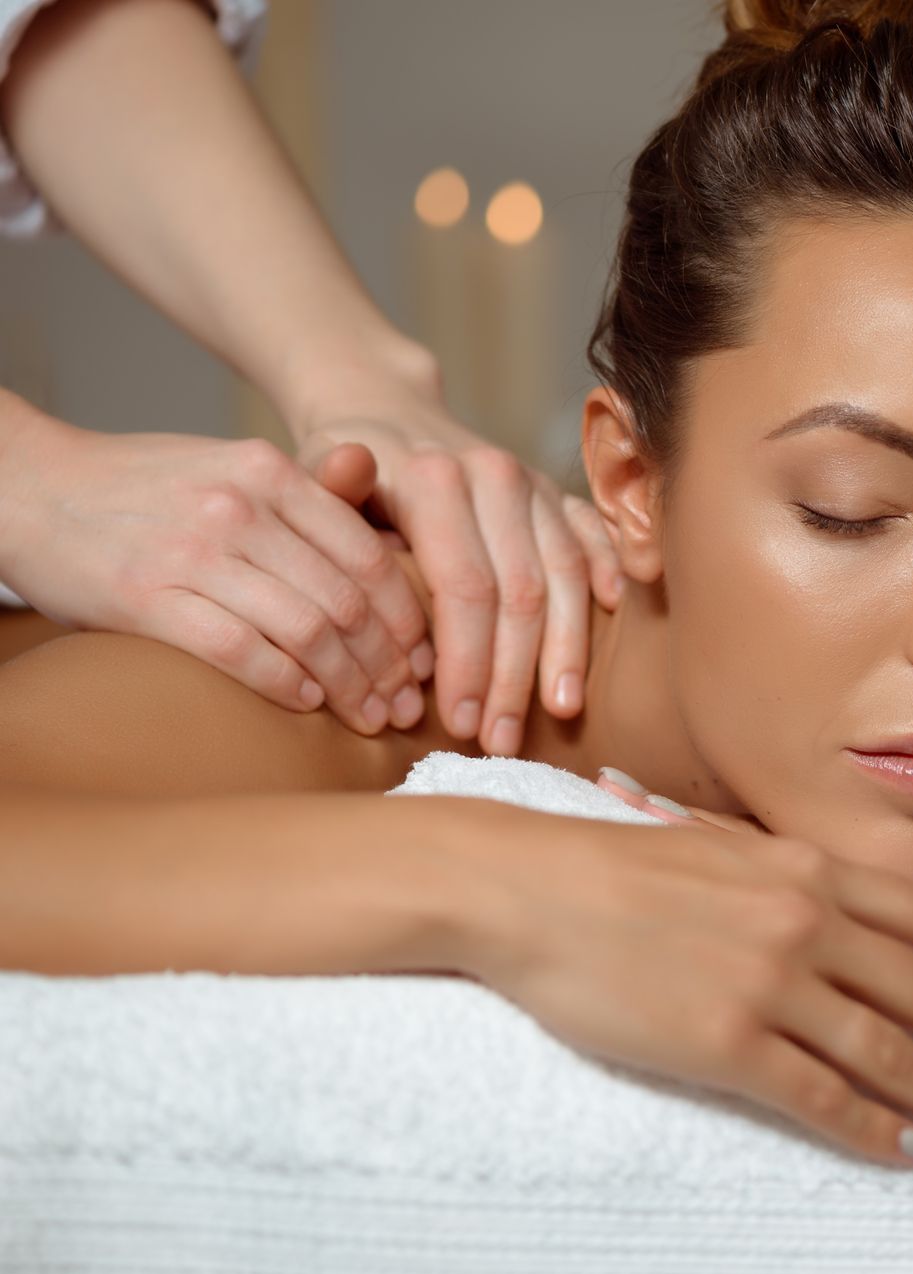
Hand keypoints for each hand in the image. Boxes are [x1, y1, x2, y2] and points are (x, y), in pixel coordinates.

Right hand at [0, 395, 428, 734]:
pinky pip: (238, 650)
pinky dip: (283, 683)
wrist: (32, 487)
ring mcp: (193, 551)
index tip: (424, 660)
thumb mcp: (235, 469)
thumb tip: (394, 528)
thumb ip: (312, 496)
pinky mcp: (147, 597)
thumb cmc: (149, 489)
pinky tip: (305, 702)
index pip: (369, 556)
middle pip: (348, 601)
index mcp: (270, 473)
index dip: (408, 618)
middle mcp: (240, 507)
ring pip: (306, 630)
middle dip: (388, 664)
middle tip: (404, 706)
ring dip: (349, 685)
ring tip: (367, 716)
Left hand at [299, 393, 622, 757]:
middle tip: (502, 740)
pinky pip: (594, 539)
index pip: (466, 588)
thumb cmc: (343, 473)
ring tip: (560, 711)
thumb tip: (350, 478)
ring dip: (566, 651)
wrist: (384, 413)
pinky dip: (607, 579)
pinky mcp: (558, 492)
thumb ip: (331, 494)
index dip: (469, 663)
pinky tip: (610, 622)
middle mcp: (493, 474)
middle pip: (521, 594)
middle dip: (514, 676)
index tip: (459, 724)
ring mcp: (533, 483)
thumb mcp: (315, 483)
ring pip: (566, 576)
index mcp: (434, 477)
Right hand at [460, 804, 912, 1167]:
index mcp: (811, 873)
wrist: (532, 889)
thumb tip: (846, 903)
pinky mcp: (723, 1044)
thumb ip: (795, 876)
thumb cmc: (620, 864)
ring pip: (890, 1052)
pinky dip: (873, 1129)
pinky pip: (818, 1096)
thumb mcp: (727, 847)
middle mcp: (807, 925)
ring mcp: (768, 986)